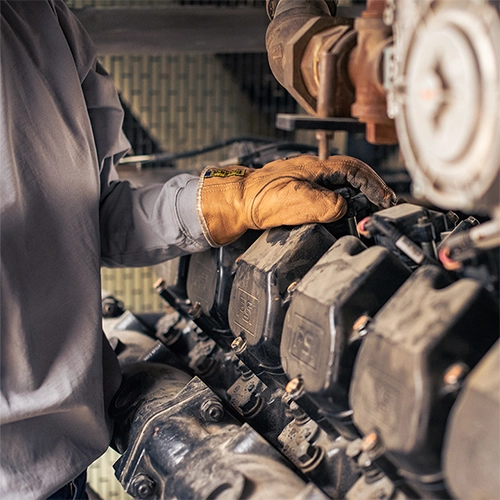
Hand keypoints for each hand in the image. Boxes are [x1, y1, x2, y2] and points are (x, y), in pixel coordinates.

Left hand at [197, 155, 396, 245]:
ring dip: (356, 198)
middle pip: (351, 176)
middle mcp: (312, 172)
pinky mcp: (297, 194)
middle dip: (370, 190)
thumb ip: (327, 205)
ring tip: (367, 213)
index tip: (387, 200)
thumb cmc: (259, 199)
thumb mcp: (297, 201)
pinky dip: (339, 205)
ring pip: (339, 186)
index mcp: (316, 168)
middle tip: (383, 207)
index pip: (355, 170)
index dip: (374, 185)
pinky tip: (341, 216)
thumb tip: (344, 208)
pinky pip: (326, 196)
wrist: (235, 203)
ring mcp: (304, 182)